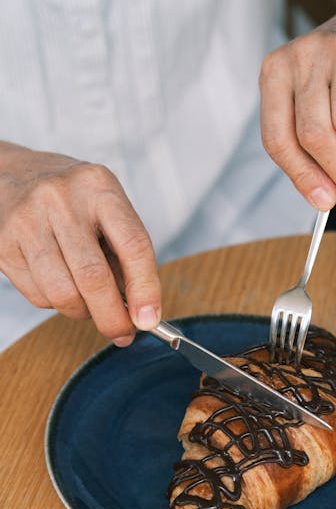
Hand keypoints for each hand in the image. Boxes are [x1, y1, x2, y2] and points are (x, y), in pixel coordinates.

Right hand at [0, 143, 161, 344]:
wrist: (12, 175)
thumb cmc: (72, 200)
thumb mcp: (107, 210)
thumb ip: (125, 255)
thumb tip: (141, 313)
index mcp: (99, 187)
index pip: (133, 245)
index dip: (145, 289)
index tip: (149, 319)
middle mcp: (61, 200)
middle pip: (93, 277)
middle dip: (112, 317)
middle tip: (122, 333)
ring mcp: (28, 220)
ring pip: (62, 294)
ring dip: (82, 313)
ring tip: (89, 304)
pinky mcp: (3, 243)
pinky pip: (37, 296)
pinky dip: (55, 304)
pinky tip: (59, 284)